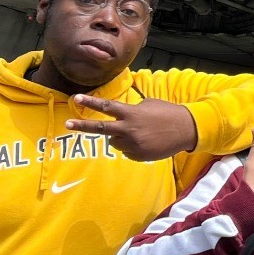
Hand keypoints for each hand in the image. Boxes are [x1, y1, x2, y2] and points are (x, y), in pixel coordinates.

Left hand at [66, 95, 195, 160]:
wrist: (186, 130)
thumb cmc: (167, 113)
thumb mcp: (148, 105)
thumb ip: (131, 111)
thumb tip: (120, 117)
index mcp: (131, 114)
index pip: (106, 107)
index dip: (90, 102)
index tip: (76, 98)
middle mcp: (128, 129)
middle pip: (100, 128)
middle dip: (82, 126)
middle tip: (67, 124)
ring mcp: (133, 144)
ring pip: (115, 142)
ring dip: (121, 137)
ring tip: (140, 133)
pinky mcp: (138, 156)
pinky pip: (127, 151)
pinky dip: (132, 146)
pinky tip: (146, 141)